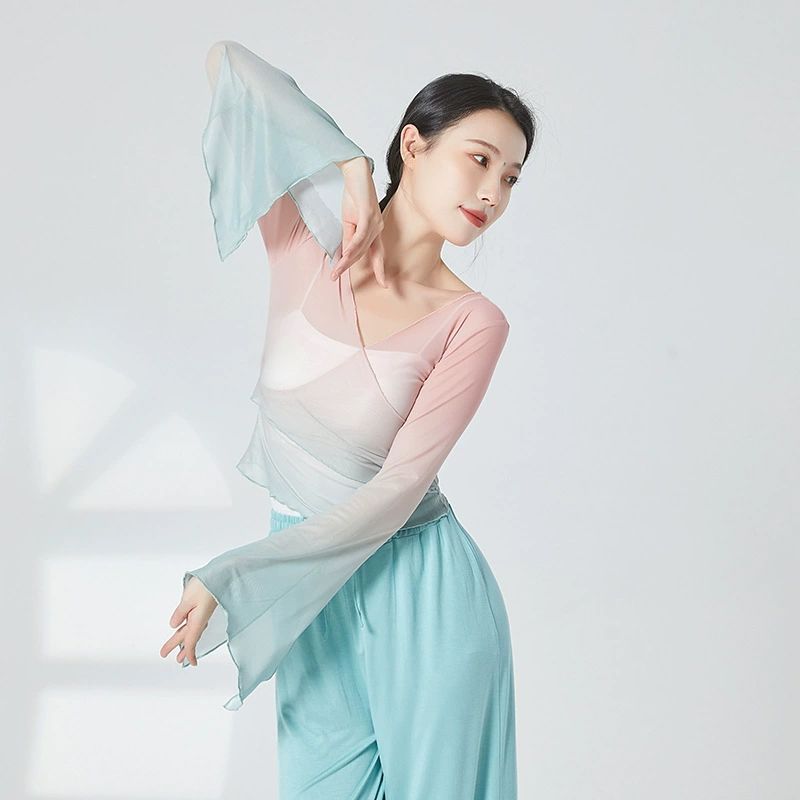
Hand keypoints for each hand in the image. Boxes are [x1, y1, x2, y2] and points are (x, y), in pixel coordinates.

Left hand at [159, 575, 218, 665]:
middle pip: (188, 637)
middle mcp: (200, 619)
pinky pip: (192, 624)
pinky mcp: (202, 608)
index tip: (187, 663)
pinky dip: (187, 631)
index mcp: (198, 620)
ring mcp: (202, 614)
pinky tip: (184, 630)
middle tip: (165, 655)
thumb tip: (173, 625)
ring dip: (182, 641)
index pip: (191, 641)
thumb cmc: (206, 585)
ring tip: (178, 652)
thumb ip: (180, 612)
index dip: (189, 653)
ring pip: (190, 631)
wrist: (222, 575)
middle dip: (179, 648)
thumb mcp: (188, 598)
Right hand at [331, 157, 385, 287]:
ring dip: (347, 259)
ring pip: (361, 246)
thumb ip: (349, 237)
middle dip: (349, 266)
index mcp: (375, 230)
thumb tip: (345, 254)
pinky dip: (352, 246)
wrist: (356, 172)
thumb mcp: (349, 220)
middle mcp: (378, 228)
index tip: (383, 284)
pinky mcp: (368, 214)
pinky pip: (360, 235)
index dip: (380, 269)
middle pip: (364, 252)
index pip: (378, 253)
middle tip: (335, 277)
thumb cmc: (354, 194)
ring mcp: (374, 221)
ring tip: (337, 270)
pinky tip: (345, 254)